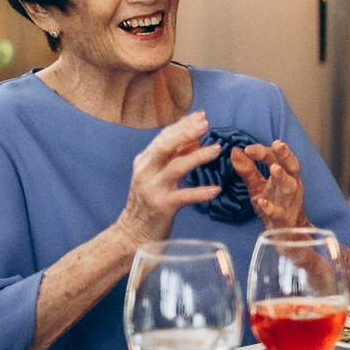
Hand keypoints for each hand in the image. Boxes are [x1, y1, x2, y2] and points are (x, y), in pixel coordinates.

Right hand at [114, 111, 221, 249]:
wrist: (132, 234)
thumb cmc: (148, 203)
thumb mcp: (157, 176)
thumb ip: (174, 157)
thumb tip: (194, 137)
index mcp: (144, 161)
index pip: (164, 137)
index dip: (182, 125)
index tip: (200, 116)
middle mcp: (146, 172)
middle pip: (166, 146)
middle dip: (186, 132)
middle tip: (206, 124)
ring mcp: (154, 189)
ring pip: (176, 167)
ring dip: (198, 156)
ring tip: (217, 149)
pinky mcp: (163, 207)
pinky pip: (185, 196)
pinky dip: (201, 192)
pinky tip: (216, 189)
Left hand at [230, 139, 305, 230]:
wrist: (285, 234)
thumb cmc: (274, 205)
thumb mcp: (258, 186)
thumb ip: (247, 170)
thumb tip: (234, 150)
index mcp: (285, 175)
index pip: (277, 158)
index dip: (264, 151)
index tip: (247, 148)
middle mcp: (291, 185)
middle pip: (291, 167)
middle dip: (285, 155)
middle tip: (278, 144)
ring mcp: (289, 202)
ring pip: (290, 187)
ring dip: (283, 177)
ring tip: (274, 168)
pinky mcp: (284, 219)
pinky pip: (278, 212)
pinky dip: (270, 207)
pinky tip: (262, 202)